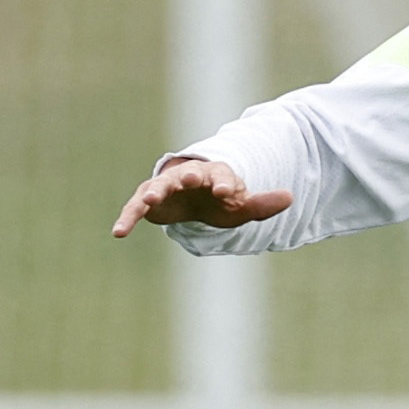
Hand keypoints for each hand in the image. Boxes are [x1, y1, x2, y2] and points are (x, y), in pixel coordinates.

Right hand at [110, 154, 290, 237]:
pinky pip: (135, 208)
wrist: (197, 198)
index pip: (224, 176)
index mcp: (217, 175)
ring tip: (149, 200)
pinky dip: (127, 218)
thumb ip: (263, 203)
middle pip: (189, 174)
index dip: (226, 183)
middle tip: (188, 180)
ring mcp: (166, 186)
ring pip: (160, 187)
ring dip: (155, 192)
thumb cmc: (223, 201)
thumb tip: (290, 197)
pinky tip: (118, 233)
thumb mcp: (244, 206)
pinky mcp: (147, 200)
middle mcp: (190, 176)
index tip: (229, 192)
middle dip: (188, 177)